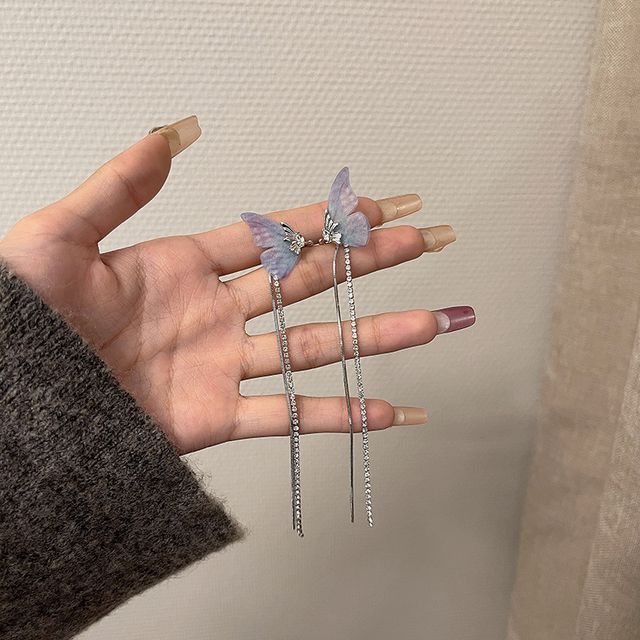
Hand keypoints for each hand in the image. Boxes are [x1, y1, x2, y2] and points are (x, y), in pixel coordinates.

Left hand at [0, 116, 470, 453]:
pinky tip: (386, 409)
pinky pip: (290, 416)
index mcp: (186, 265)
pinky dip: (340, 416)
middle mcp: (218, 313)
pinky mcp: (217, 418)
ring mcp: (224, 366)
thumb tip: (168, 133)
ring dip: (377, 336)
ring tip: (432, 322)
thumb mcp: (60, 239)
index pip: (274, 234)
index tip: (376, 203)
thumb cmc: (24, 323)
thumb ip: (118, 187)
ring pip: (316, 348)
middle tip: (426, 242)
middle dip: (372, 260)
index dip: (326, 216)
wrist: (19, 403)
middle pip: (312, 282)